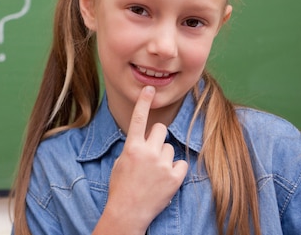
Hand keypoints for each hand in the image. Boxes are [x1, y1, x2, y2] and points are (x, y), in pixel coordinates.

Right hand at [92, 86, 187, 234]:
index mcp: (132, 147)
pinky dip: (175, 170)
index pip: (138, 118)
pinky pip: (180, 164)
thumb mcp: (121, 163)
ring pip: (170, 148)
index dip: (144, 102)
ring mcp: (162, 164)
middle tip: (151, 152)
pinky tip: (165, 179)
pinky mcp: (174, 177)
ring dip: (164, 157)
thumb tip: (143, 141)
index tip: (149, 89)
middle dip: (157, 137)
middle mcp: (148, 152)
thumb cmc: (121, 187)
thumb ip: (133, 148)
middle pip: (160, 129)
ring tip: (155, 173)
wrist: (128, 211)